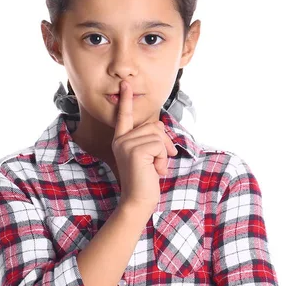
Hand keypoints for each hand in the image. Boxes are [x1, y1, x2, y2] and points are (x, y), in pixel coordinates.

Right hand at [112, 80, 177, 209]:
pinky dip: (163, 158)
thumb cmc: (145, 181)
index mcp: (122, 140)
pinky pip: (159, 145)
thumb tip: (160, 125)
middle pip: (154, 126)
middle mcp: (121, 140)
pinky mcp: (134, 151)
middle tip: (160, 163)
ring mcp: (125, 144)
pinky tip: (155, 171)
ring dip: (164, 153)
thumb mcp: (149, 156)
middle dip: (164, 144)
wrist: (138, 200)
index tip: (126, 84)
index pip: (124, 116)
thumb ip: (151, 139)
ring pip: (158, 135)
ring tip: (156, 168)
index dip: (126, 99)